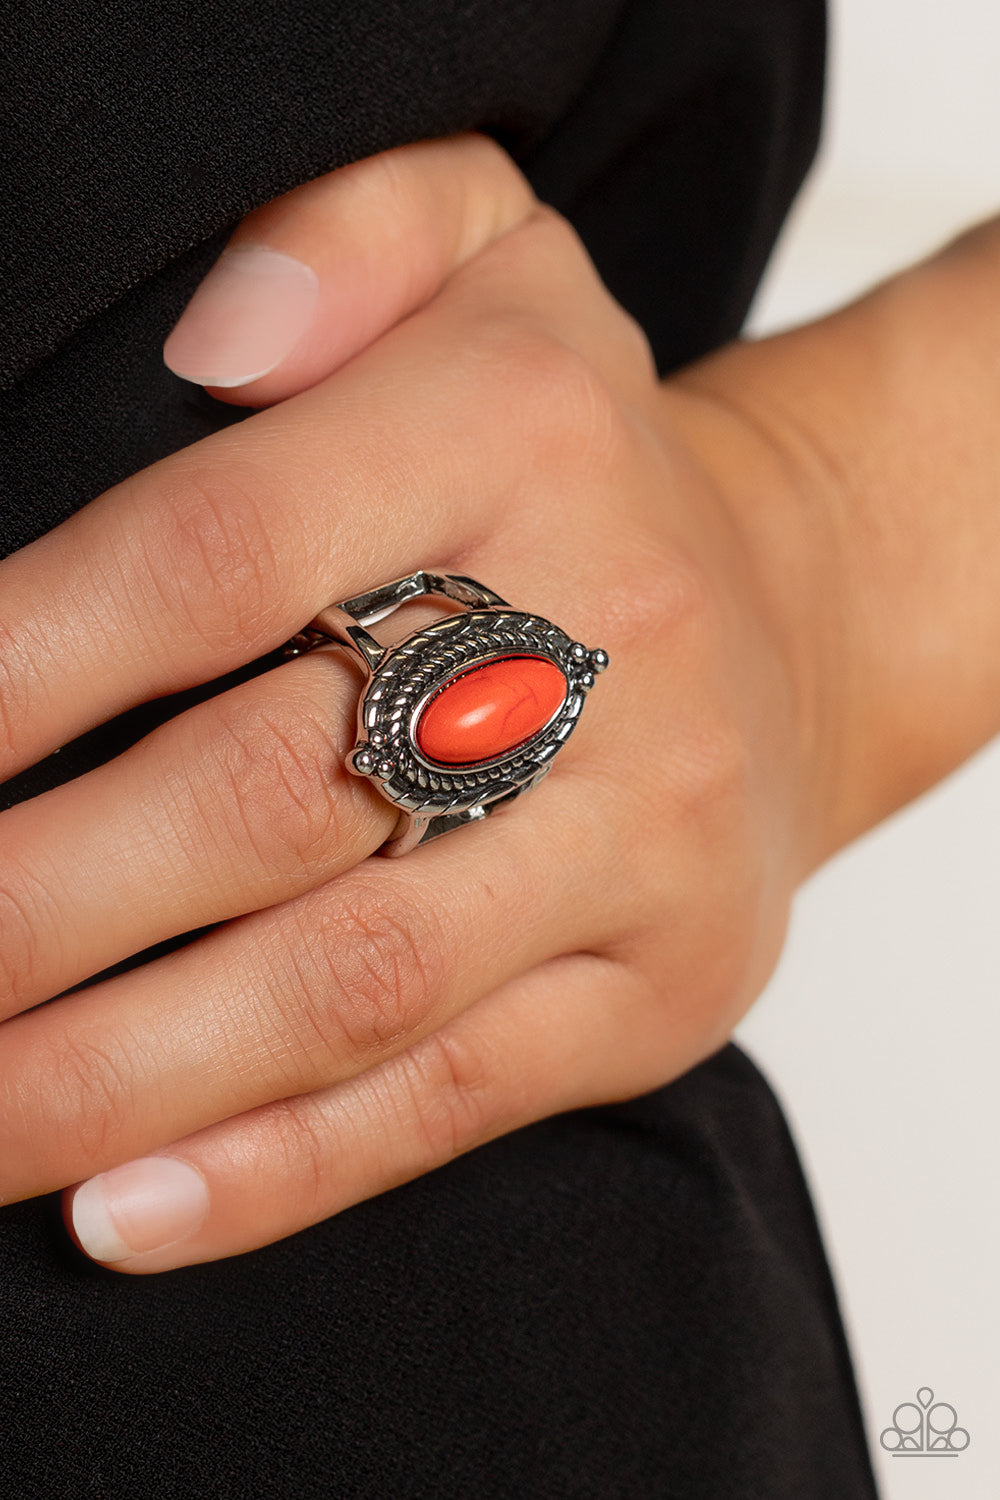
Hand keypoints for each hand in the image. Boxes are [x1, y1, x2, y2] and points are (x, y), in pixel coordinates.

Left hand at [0, 135, 823, 1270]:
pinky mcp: (667, 984)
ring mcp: (650, 836)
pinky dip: (279, 1168)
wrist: (792, 628)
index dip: (17, 666)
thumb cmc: (577, 459)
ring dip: (113, 1076)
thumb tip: (212, 342)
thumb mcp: (489, 257)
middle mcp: (612, 636)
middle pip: (266, 796)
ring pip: (351, 984)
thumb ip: (345, 237)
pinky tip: (122, 1212)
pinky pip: (458, 1096)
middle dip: (26, 906)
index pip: (216, 553)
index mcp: (526, 429)